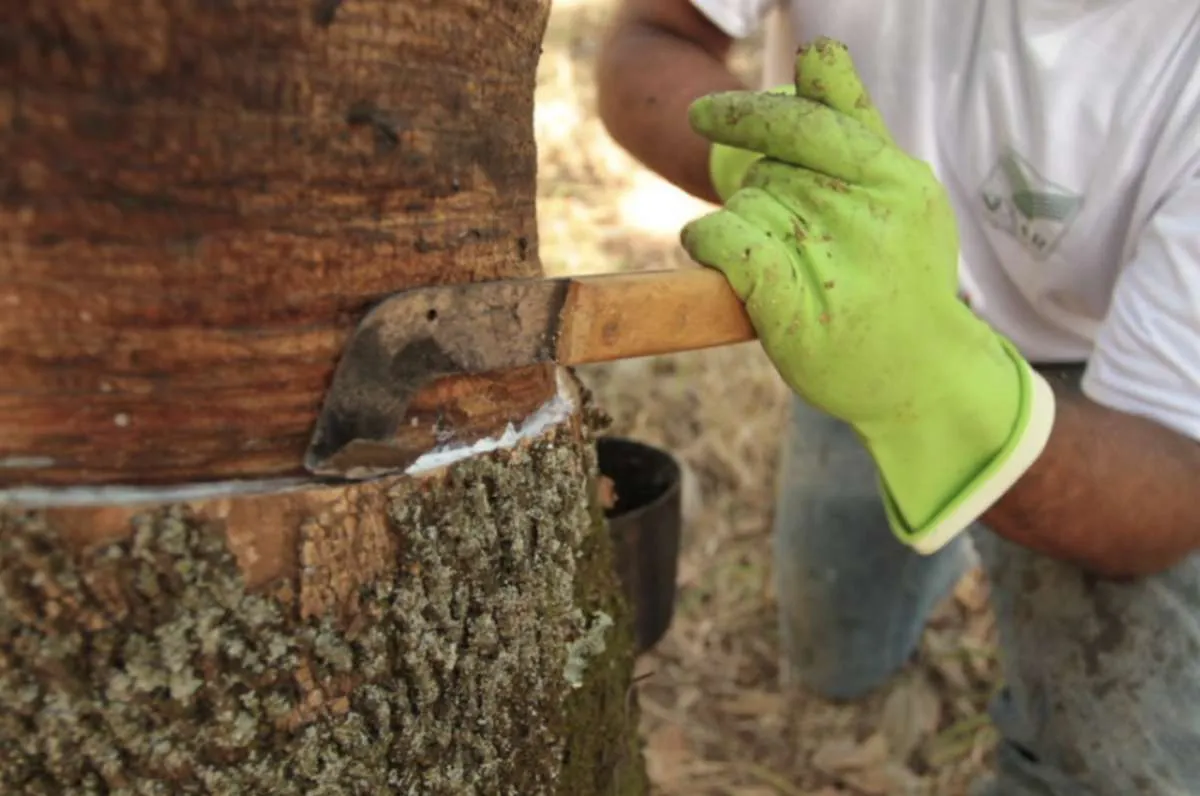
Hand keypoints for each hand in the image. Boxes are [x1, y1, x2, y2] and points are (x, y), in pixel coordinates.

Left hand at [681, 38, 1054, 552]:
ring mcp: (834, 263)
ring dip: (742, 222)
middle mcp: (869, 215)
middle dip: (758, 189)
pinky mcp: (797, 310)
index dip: (750, 111)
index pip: (810, 120)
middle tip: (785, 230)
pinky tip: (707, 244)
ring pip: (748, 204)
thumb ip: (858, 127)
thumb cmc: (902, 279)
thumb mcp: (902, 195)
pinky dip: (709, 239)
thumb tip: (817, 52)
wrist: (924, 376)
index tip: (706, 115)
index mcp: (897, 179)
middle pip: (769, 167)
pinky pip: (732, 246)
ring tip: (785, 263)